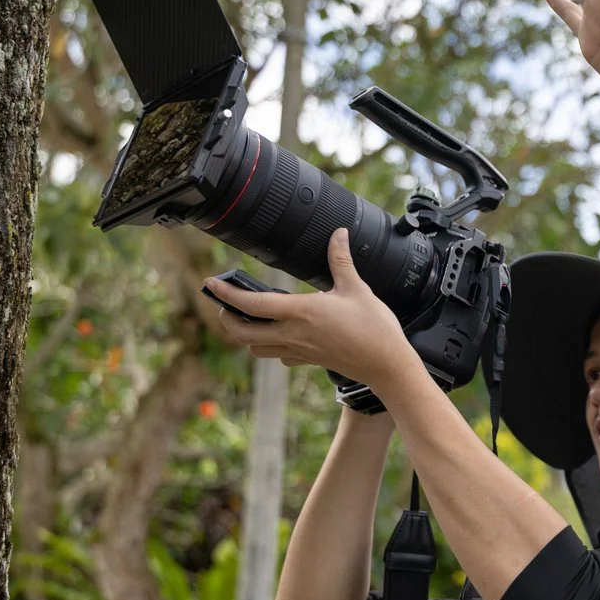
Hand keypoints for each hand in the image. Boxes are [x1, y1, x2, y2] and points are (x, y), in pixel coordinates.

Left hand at [203, 229, 418, 388]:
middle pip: (243, 331)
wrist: (387, 365)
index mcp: (301, 312)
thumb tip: (338, 234)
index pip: (252, 303)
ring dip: (245, 334)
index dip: (227, 293)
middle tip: (226, 302)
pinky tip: (279, 336)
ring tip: (247, 318)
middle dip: (227, 317)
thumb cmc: (374, 329)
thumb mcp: (357, 289)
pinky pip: (278, 356)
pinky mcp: (309, 360)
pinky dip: (269, 346)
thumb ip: (341, 260)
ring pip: (255, 348)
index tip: (212, 283)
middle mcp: (294, 334)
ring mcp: (299, 350)